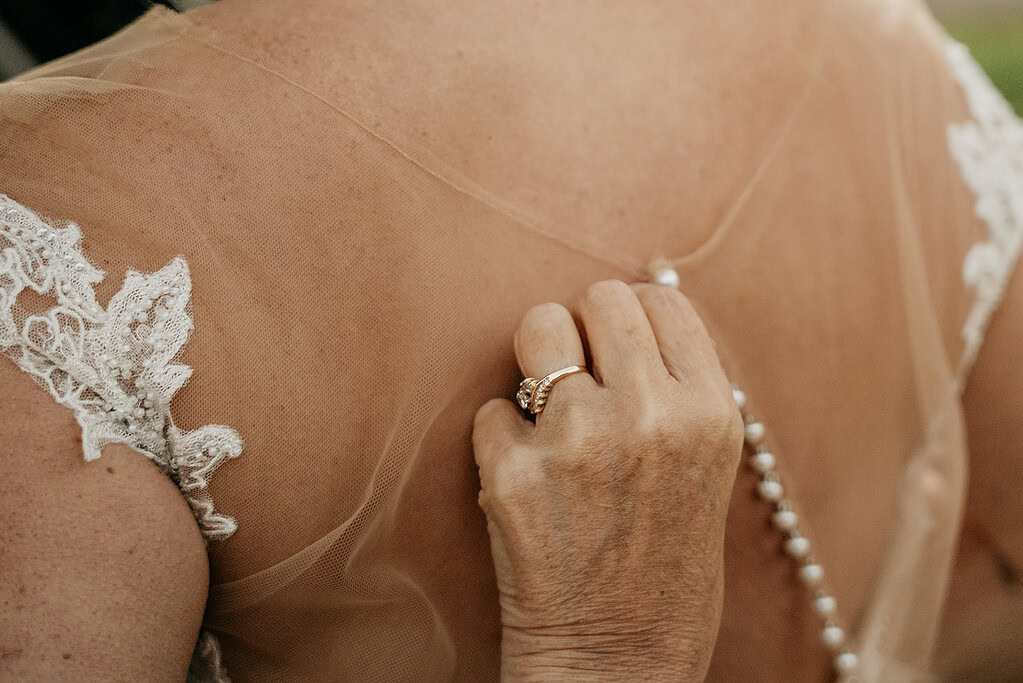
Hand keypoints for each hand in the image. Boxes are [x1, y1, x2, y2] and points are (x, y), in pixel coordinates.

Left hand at [472, 279, 743, 680]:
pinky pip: (491, 410)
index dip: (632, 315)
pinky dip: (502, 437)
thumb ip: (678, 390)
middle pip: (599, 299)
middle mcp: (650, 415)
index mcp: (710, 413)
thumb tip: (636, 306)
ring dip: (536, 362)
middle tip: (578, 370)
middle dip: (582, 327)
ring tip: (548, 411)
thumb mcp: (706, 470)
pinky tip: (526, 479)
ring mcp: (579, 439)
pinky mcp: (514, 473)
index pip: (661, 300)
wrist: (618, 664)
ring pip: (536, 328)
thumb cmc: (666, 568)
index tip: (616, 343)